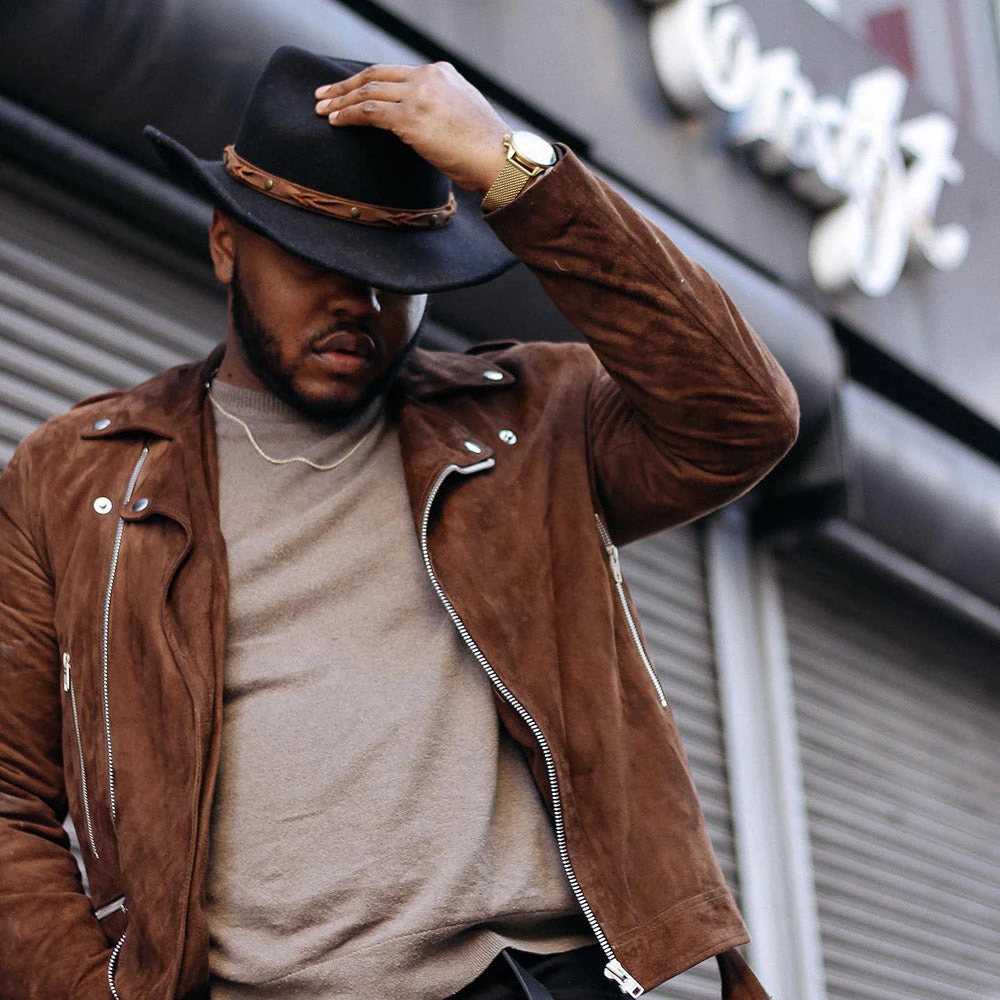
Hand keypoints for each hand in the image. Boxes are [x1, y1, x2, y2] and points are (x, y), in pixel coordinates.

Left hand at [314, 62, 509, 193]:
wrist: (500, 159)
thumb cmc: (485, 149)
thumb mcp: (462, 116)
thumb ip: (438, 109)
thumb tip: (418, 124)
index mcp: (441, 73)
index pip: (395, 72)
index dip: (368, 81)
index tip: (351, 89)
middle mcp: (428, 77)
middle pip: (375, 75)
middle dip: (345, 86)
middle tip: (323, 94)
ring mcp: (419, 95)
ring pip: (368, 91)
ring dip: (340, 101)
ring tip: (322, 109)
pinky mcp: (411, 118)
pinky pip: (369, 112)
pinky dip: (349, 116)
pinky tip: (336, 122)